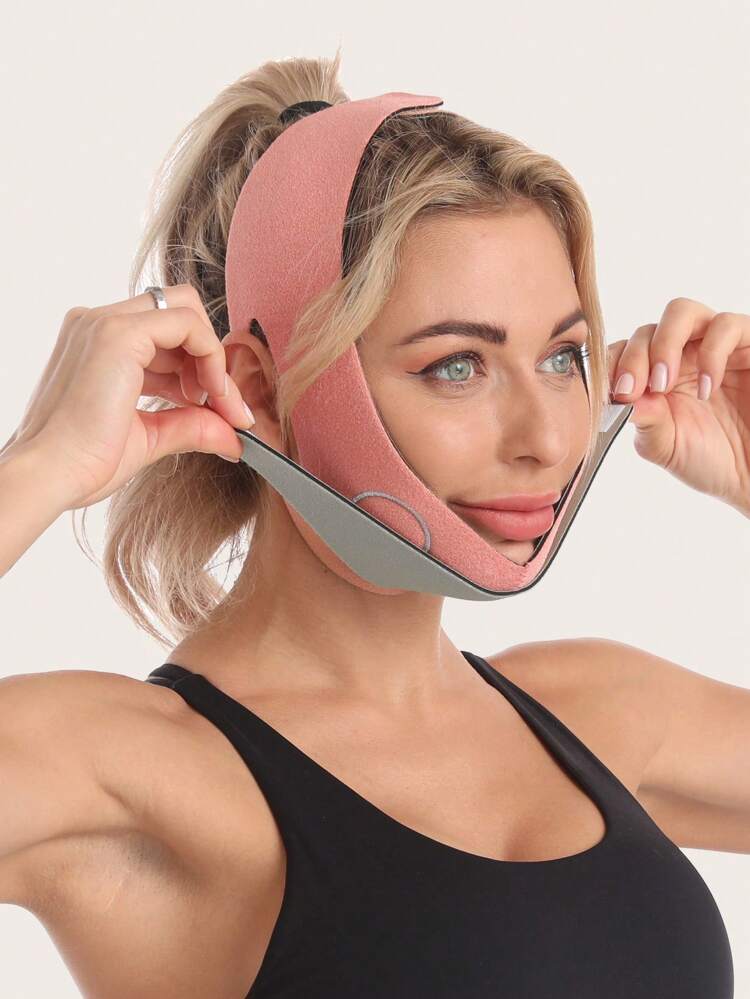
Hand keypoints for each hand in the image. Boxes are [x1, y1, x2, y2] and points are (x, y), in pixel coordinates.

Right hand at [1, 284, 254, 511]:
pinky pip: (188, 324)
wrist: (52, 476)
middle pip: (179, 312)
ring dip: (214, 361)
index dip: (200, 368)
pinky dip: (211, 357)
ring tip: (216, 409)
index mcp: (99, 343)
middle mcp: (98, 324)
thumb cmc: (84, 462)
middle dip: (210, 356)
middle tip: (223, 406)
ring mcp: (106, 323)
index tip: (221, 411)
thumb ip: (190, 425)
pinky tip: (211, 397)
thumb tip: (234, 436)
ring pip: (187, 311)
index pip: (166, 335)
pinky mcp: (119, 333)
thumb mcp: (150, 437)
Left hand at [608, 297, 749, 516]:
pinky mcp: (747, 344)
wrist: (749, 473)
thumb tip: (618, 399)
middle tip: (632, 390)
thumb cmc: (709, 458)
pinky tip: (708, 387)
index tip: (611, 393)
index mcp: (652, 376)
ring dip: (664, 345)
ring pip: (681, 312)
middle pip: (647, 328)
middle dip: (633, 357)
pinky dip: (711, 353)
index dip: (610, 365)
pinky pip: (725, 325)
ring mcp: (712, 346)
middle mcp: (680, 355)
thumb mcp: (665, 445)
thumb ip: (643, 421)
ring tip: (663, 385)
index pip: (622, 351)